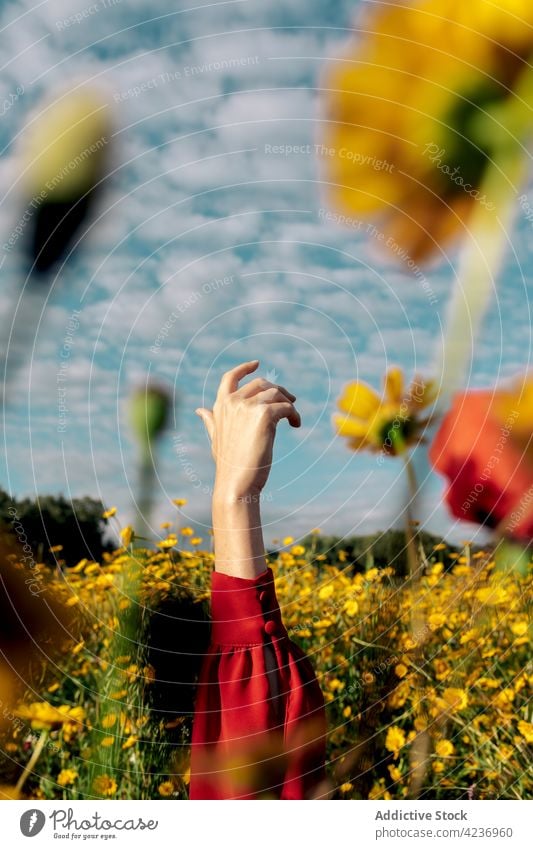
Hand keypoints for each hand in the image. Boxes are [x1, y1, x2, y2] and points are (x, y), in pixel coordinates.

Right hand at [195, 360, 300, 501]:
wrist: (236, 483)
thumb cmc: (228, 465)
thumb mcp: (216, 438)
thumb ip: (211, 421)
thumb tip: (200, 410)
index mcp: (220, 406)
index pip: (230, 377)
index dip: (244, 368)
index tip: (256, 363)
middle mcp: (232, 402)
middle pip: (261, 383)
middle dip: (277, 390)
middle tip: (290, 401)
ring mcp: (248, 406)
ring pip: (276, 393)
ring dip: (288, 403)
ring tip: (293, 418)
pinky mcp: (265, 414)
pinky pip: (286, 406)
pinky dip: (294, 414)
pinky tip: (296, 425)